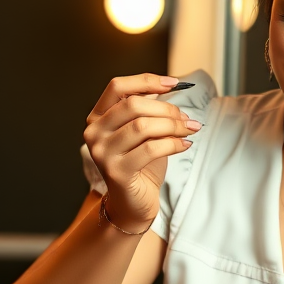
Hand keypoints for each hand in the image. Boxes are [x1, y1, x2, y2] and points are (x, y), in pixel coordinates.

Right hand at [83, 73, 201, 232]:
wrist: (133, 202)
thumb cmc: (140, 164)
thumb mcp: (141, 131)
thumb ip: (148, 109)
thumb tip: (170, 86)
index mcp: (97, 117)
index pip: (117, 87)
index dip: (146, 81)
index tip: (173, 83)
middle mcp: (94, 133)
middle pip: (133, 105)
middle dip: (166, 108)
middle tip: (186, 118)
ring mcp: (103, 153)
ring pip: (143, 126)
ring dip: (173, 126)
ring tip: (189, 130)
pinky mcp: (117, 172)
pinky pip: (151, 149)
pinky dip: (173, 143)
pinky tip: (185, 144)